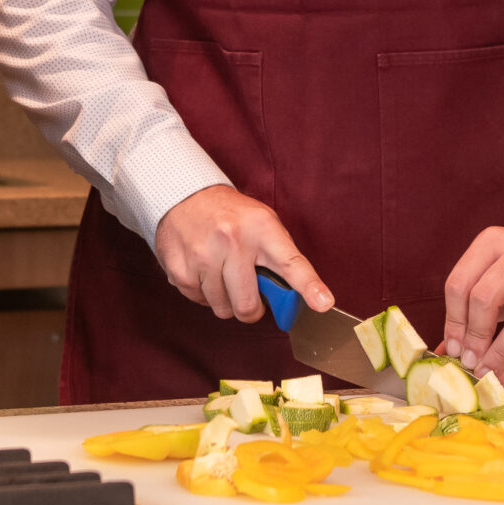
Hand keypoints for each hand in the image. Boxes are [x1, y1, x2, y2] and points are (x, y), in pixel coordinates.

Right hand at [154, 185, 332, 321]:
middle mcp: (232, 241)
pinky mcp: (179, 268)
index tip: (324, 303)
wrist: (184, 195)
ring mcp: (203, 255)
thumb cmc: (231, 216)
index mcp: (262, 228)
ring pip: (222, 308)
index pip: (290, 262)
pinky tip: (203, 271)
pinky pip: (198, 302)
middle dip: (250, 309)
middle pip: (247, 305)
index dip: (309, 286)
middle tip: (248, 296)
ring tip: (221, 274)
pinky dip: (203, 294)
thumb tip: (299, 301)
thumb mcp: (263, 224)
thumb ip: (280, 259)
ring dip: (224, 300)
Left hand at [439, 227, 503, 388]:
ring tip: (485, 374)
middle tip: (467, 360)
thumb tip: (445, 348)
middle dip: (473, 337)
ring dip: (497, 356)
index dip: (452, 320)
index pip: (460, 283)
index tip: (451, 346)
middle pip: (484, 299)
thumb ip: (470, 303)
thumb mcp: (498, 268)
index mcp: (494, 241)